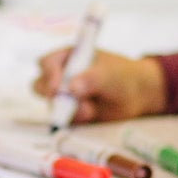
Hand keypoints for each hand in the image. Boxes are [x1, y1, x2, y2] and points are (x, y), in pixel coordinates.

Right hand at [32, 48, 165, 124]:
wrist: (137, 95)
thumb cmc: (122, 76)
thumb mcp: (109, 74)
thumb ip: (92, 79)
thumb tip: (72, 88)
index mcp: (68, 57)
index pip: (47, 63)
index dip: (49, 74)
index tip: (59, 86)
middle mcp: (61, 76)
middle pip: (41, 85)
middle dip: (51, 95)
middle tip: (65, 101)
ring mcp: (65, 96)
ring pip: (52, 105)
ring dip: (67, 109)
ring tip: (89, 109)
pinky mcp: (71, 113)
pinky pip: (64, 120)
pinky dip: (75, 119)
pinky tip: (91, 115)